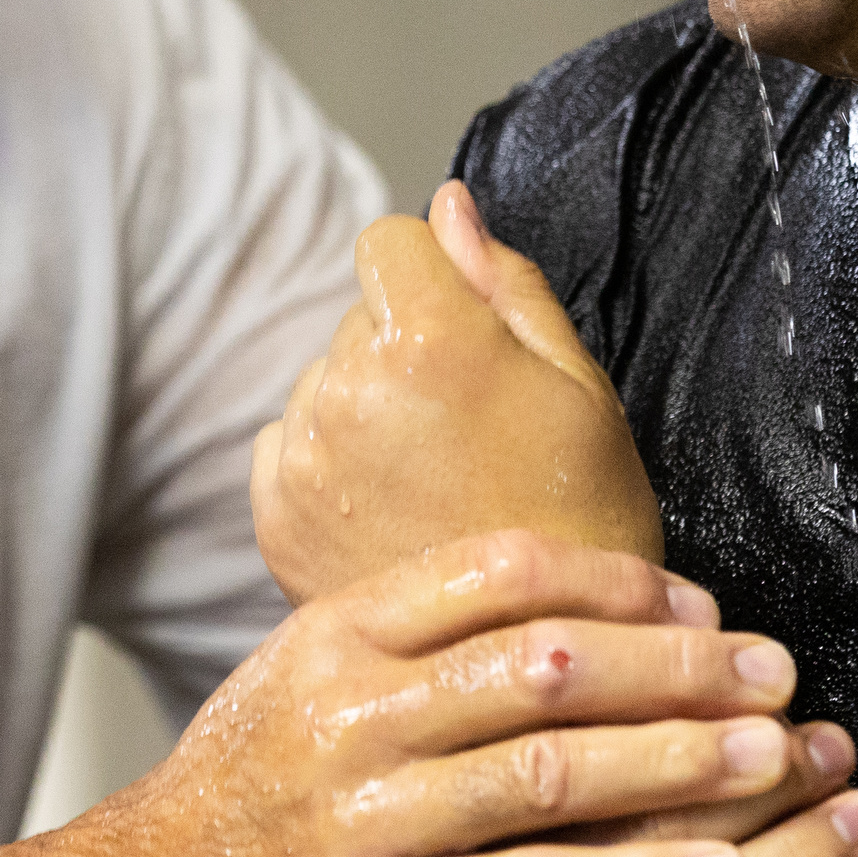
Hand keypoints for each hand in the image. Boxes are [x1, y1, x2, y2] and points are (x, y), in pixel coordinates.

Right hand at [78, 531, 803, 856]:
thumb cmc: (245, 802)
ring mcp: (365, 821)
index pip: (501, 574)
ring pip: (551, 773)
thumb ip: (412, 634)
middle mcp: (351, 716)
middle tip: (774, 676)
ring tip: (773, 763)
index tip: (703, 606)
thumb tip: (561, 598)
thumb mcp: (302, 680)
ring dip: (679, 767)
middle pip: (546, 665)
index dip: (618, 585)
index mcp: (338, 636)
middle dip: (677, 667)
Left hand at [255, 182, 661, 601]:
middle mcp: (346, 389)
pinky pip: (288, 445)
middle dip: (404, 347)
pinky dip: (328, 465)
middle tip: (469, 429)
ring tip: (433, 481)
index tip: (469, 331)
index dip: (434, 274)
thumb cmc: (581, 517)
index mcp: (426, 339)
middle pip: (358, 316)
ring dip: (364, 408)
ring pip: (324, 382)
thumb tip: (449, 204)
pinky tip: (391, 511)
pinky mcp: (276, 515)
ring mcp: (303, 457)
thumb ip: (504, 280)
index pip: (389, 240)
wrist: (537, 651)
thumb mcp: (578, 384)